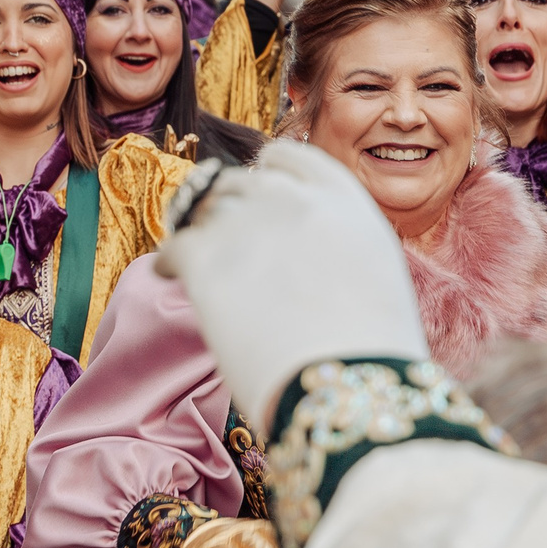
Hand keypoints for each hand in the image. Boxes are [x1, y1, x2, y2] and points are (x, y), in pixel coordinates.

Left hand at [155, 141, 428, 427]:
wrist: (354, 389)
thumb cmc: (374, 349)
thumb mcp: (375, 268)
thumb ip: (336, 235)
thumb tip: (299, 242)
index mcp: (341, 195)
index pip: (285, 158)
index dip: (265, 177)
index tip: (254, 198)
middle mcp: (292, 196)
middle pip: (239, 184)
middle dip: (230, 210)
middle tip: (225, 243)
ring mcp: (246, 224)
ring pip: (203, 211)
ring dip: (201, 233)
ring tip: (199, 263)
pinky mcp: (206, 258)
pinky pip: (173, 245)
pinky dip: (171, 261)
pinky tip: (173, 277)